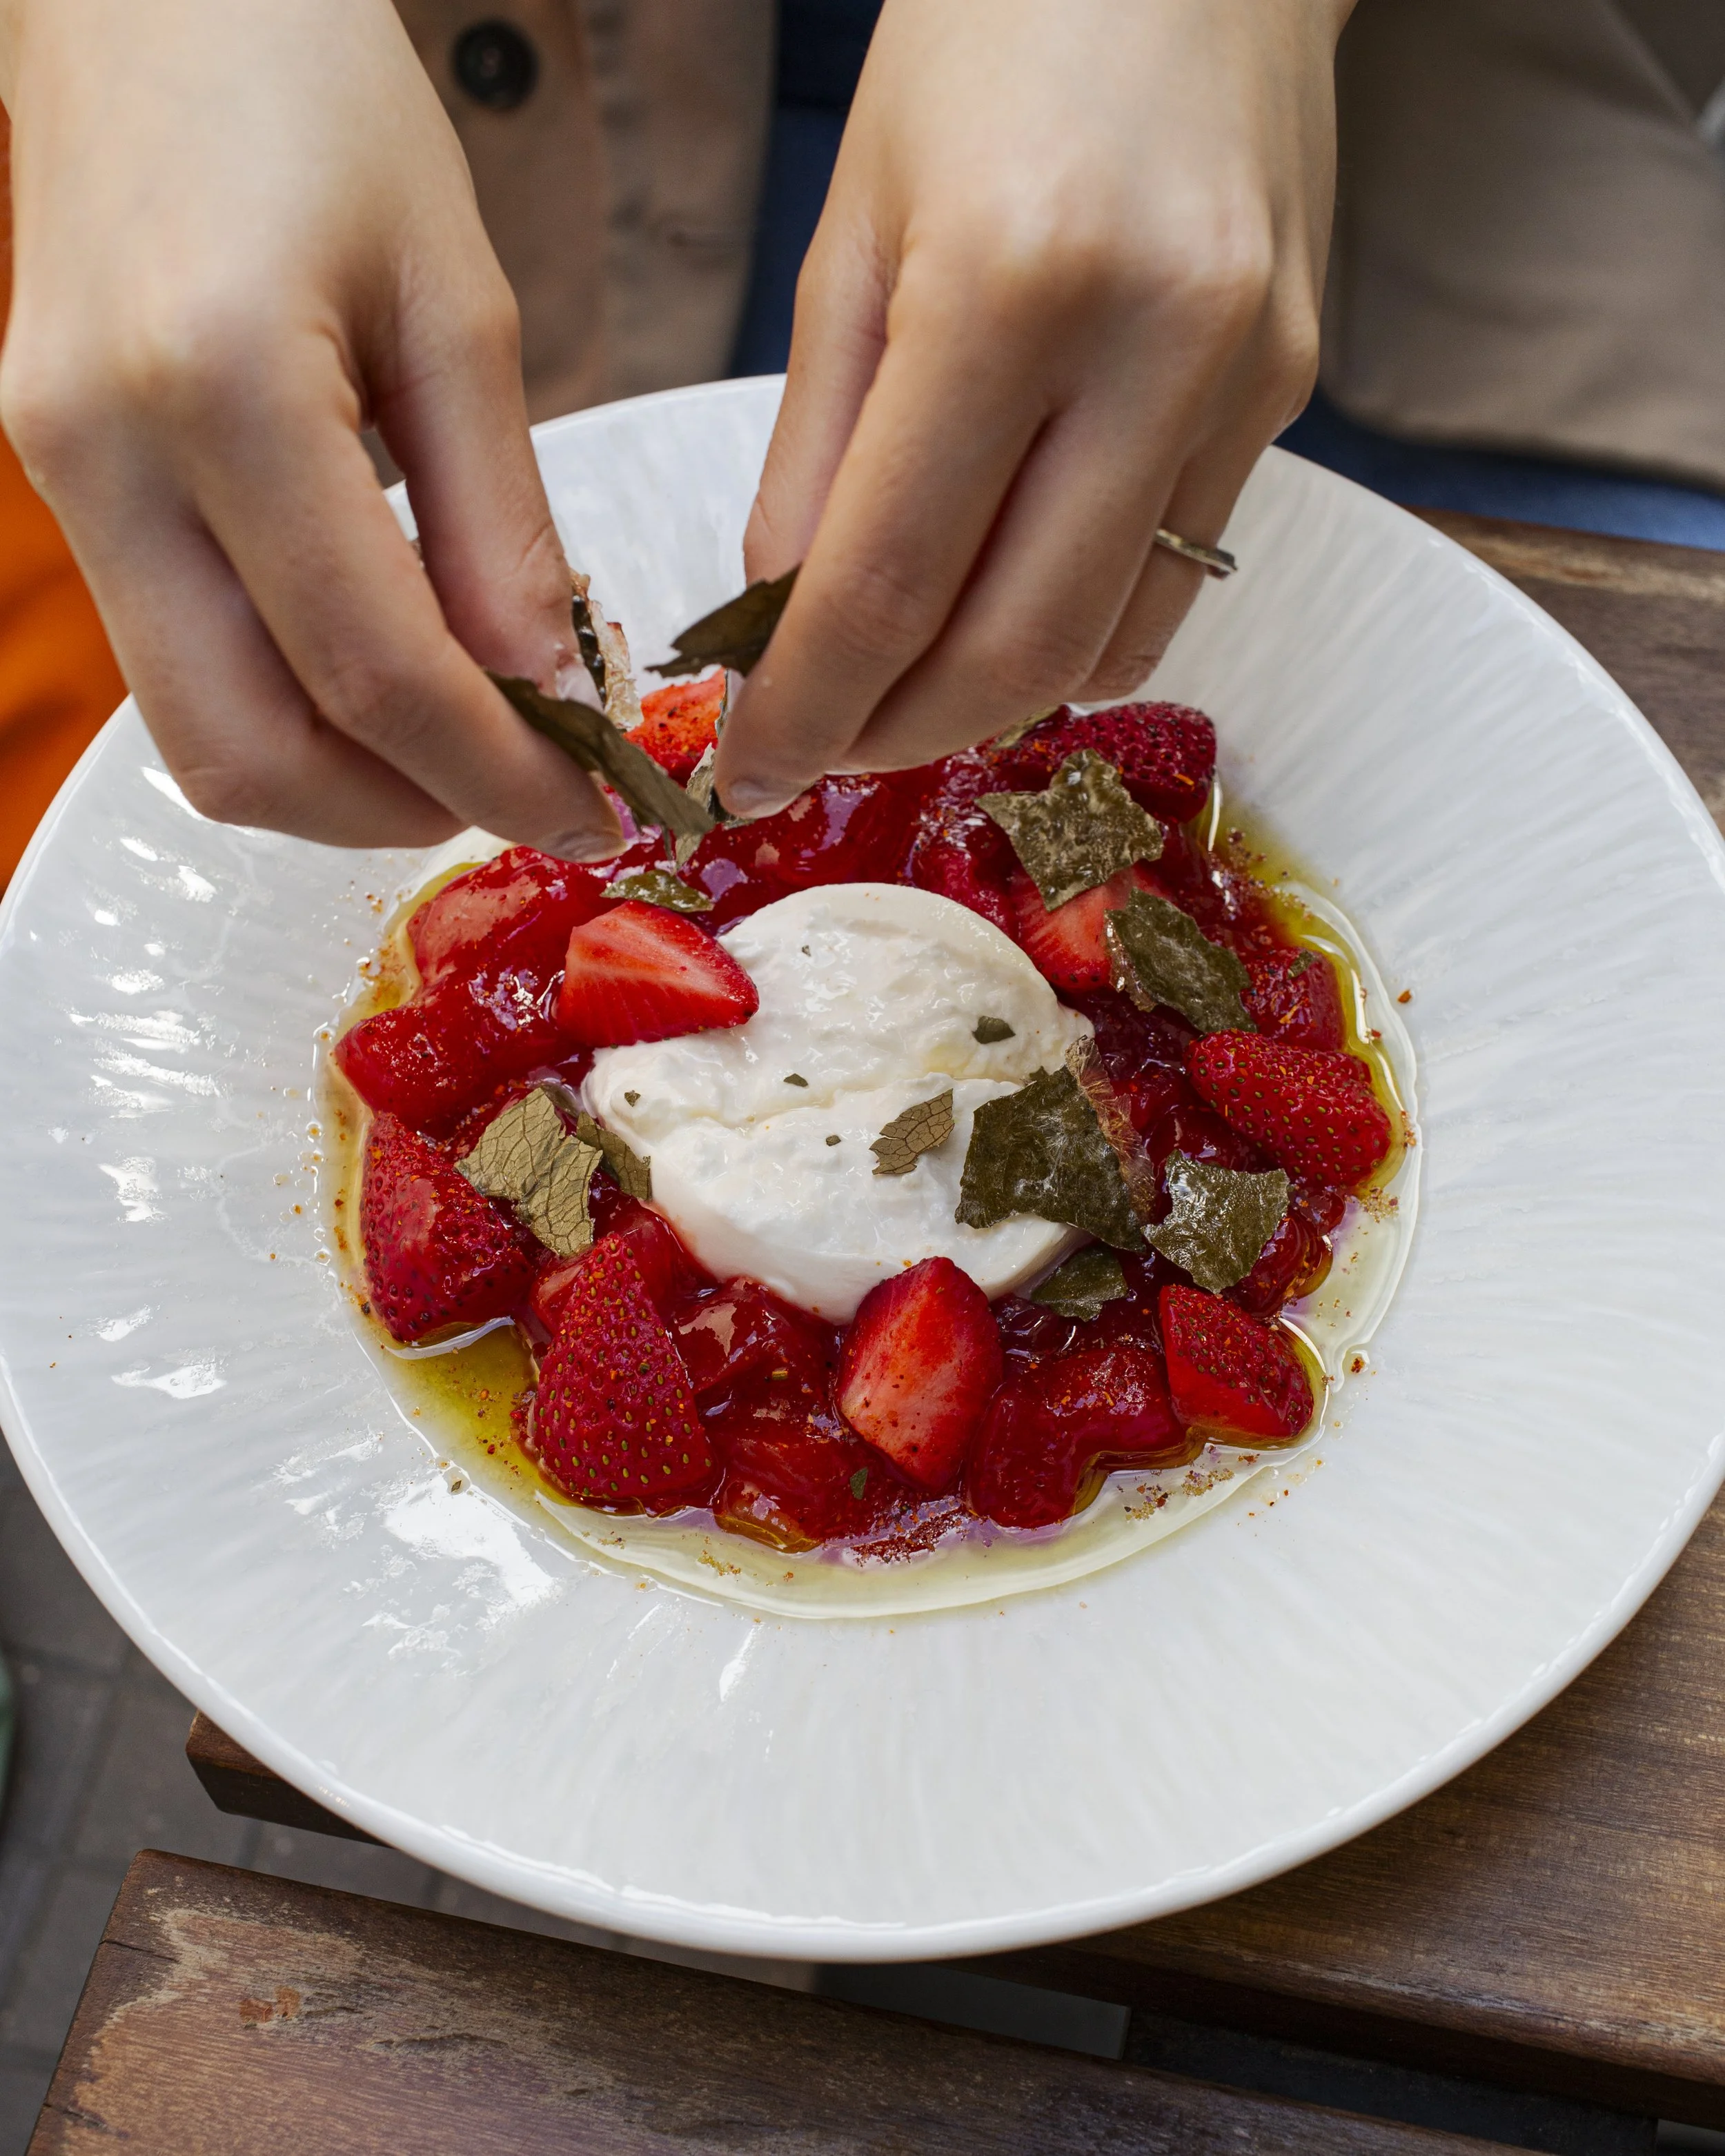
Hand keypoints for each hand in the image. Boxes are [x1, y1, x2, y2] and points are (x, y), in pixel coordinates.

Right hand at [0, 0, 619, 855]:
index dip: (498, 774)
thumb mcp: (457, 303)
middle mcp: (108, 454)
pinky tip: (388, 677)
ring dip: (342, 780)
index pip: (374, 673)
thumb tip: (546, 697)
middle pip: (250, 753)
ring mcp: (62, 477)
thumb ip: (498, 521)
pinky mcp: (61, 482)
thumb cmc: (314, 92)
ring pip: (199, 737)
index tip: (596, 808)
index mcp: (220, 385)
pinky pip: (178, 664)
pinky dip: (291, 708)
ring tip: (468, 746)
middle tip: (528, 795)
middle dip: (406, 811)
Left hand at [715, 0, 1349, 816]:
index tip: (750, 768)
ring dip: (984, 699)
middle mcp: (1156, 342)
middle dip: (896, 735)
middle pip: (1014, 652)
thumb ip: (815, 456)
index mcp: (1013, 281)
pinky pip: (1170, 582)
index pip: (889, 581)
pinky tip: (1004, 603)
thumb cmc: (990, 42)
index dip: (807, 707)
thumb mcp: (851, 235)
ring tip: (899, 682)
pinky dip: (1071, 636)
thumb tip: (782, 634)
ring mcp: (1244, 375)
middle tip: (823, 748)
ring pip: (1105, 644)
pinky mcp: (1288, 391)